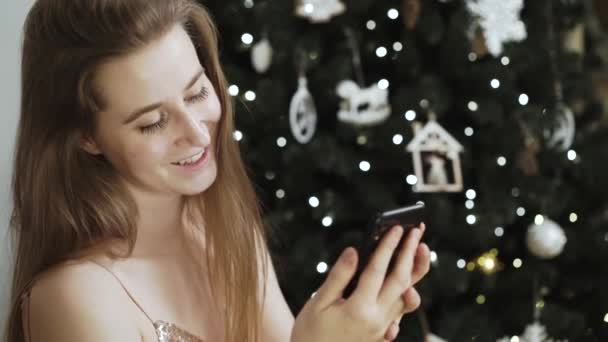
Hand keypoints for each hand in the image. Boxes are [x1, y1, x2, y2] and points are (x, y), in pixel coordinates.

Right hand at [290, 224, 429, 341]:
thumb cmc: (310, 334)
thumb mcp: (318, 303)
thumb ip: (339, 277)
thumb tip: (354, 251)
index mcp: (359, 309)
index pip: (378, 271)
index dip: (388, 247)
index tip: (397, 228)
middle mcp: (377, 319)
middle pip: (401, 281)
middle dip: (410, 252)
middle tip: (417, 230)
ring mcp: (383, 327)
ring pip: (406, 296)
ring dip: (415, 271)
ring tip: (420, 250)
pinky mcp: (382, 333)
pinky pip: (400, 309)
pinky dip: (408, 293)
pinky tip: (409, 282)